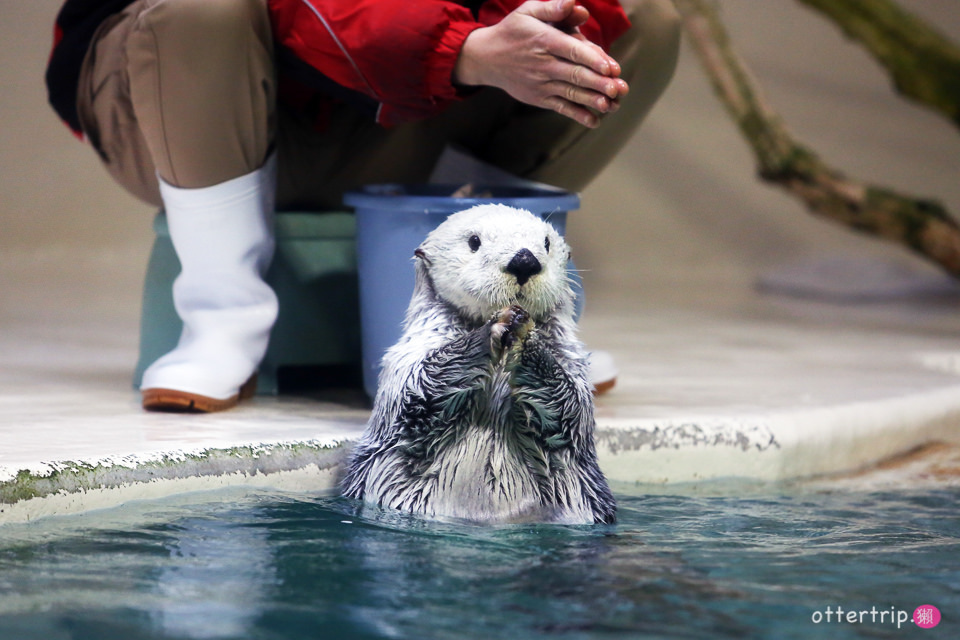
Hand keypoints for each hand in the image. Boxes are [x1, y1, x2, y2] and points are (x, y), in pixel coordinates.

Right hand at [454, 0, 628, 127]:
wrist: (486, 58)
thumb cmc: (513, 31)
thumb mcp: (528, 11)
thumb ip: (553, 7)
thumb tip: (576, 5)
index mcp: (544, 40)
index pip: (571, 50)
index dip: (592, 59)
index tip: (610, 67)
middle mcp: (543, 64)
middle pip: (575, 74)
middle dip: (598, 83)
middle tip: (618, 89)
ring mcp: (541, 84)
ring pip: (571, 93)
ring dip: (593, 100)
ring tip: (612, 105)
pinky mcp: (540, 98)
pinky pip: (561, 107)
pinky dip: (578, 115)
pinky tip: (594, 121)